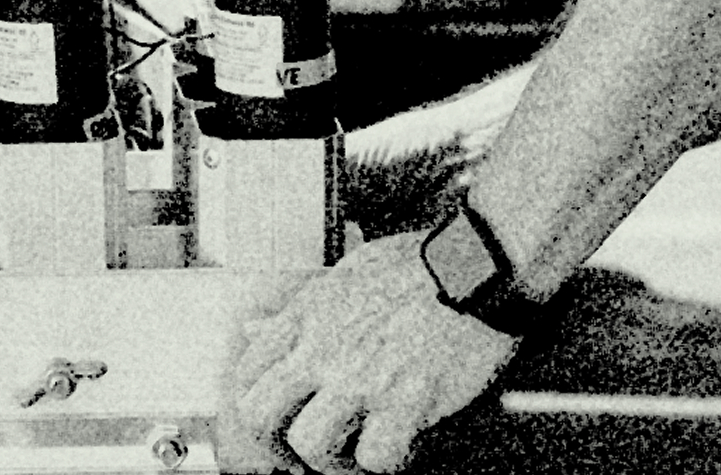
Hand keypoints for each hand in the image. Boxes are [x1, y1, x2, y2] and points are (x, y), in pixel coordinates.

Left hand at [215, 234, 520, 472]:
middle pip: (259, 415)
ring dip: (331, 459)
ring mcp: (361, 377)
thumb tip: (257, 329)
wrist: (475, 267)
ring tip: (354, 450)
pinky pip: (375, 456)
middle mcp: (324, 348)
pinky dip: (386, 459)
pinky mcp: (405, 401)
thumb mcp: (345, 273)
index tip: (276, 419)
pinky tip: (399, 443)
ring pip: (310, 444)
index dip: (255, 405)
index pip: (245, 372)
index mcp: (307, 315)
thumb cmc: (419, 265)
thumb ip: (299, 309)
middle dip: (275, 443)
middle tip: (301, 451)